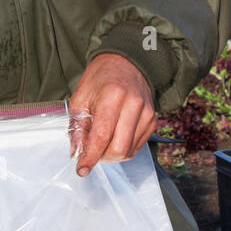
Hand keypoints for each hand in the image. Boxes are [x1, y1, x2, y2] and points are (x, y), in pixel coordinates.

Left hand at [67, 52, 156, 176]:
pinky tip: (115, 138)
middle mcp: (133, 105)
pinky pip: (137, 146)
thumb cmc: (101, 77)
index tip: (82, 169)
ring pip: (129, 151)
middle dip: (102, 157)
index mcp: (112, 96)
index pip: (101, 136)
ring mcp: (146, 113)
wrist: (127, 62)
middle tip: (91, 152)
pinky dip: (124, 148)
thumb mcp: (81, 96)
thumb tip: (77, 152)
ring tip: (102, 142)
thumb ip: (78, 125)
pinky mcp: (153, 120)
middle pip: (119, 149)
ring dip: (112, 155)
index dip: (90, 157)